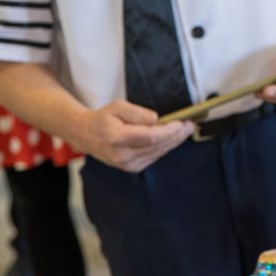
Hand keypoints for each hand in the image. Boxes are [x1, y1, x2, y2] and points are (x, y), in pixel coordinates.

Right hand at [72, 101, 193, 172]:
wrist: (85, 135)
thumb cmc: (102, 119)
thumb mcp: (116, 107)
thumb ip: (136, 113)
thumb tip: (156, 119)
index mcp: (117, 138)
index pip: (150, 137)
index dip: (169, 131)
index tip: (182, 122)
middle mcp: (122, 155)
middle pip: (157, 146)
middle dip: (177, 135)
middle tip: (190, 125)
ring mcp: (126, 164)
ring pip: (157, 153)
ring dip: (174, 142)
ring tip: (186, 130)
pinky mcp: (131, 168)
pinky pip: (153, 157)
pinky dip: (164, 148)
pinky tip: (172, 139)